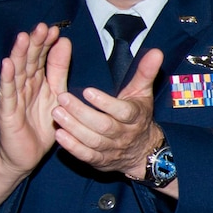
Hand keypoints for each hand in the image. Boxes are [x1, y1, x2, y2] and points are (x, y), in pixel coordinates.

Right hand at [0, 25, 70, 212]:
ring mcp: (13, 97)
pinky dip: (7, 79)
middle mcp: (23, 85)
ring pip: (16, 73)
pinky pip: (7, 94)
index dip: (46, 43)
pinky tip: (7, 65)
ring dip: (19, 55)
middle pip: (28, 60)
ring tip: (23, 38)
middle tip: (42, 26)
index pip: (41, 57)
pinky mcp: (6, 112)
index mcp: (37, 81)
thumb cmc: (40, 124)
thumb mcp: (56, 94)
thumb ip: (59, 70)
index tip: (55, 29)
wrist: (26, 154)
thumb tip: (64, 42)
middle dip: (34, 43)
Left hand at [54, 46, 164, 177]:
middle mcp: (124, 135)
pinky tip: (59, 135)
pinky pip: (86, 156)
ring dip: (73, 128)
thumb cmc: (139, 117)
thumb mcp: (143, 94)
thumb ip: (145, 73)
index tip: (87, 91)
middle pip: (103, 126)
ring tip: (56, 113)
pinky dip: (72, 147)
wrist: (143, 152)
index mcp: (135, 117)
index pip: (122, 112)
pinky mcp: (100, 161)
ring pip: (92, 141)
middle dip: (81, 113)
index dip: (105, 103)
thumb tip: (156, 51)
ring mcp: (111, 149)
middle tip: (62, 97)